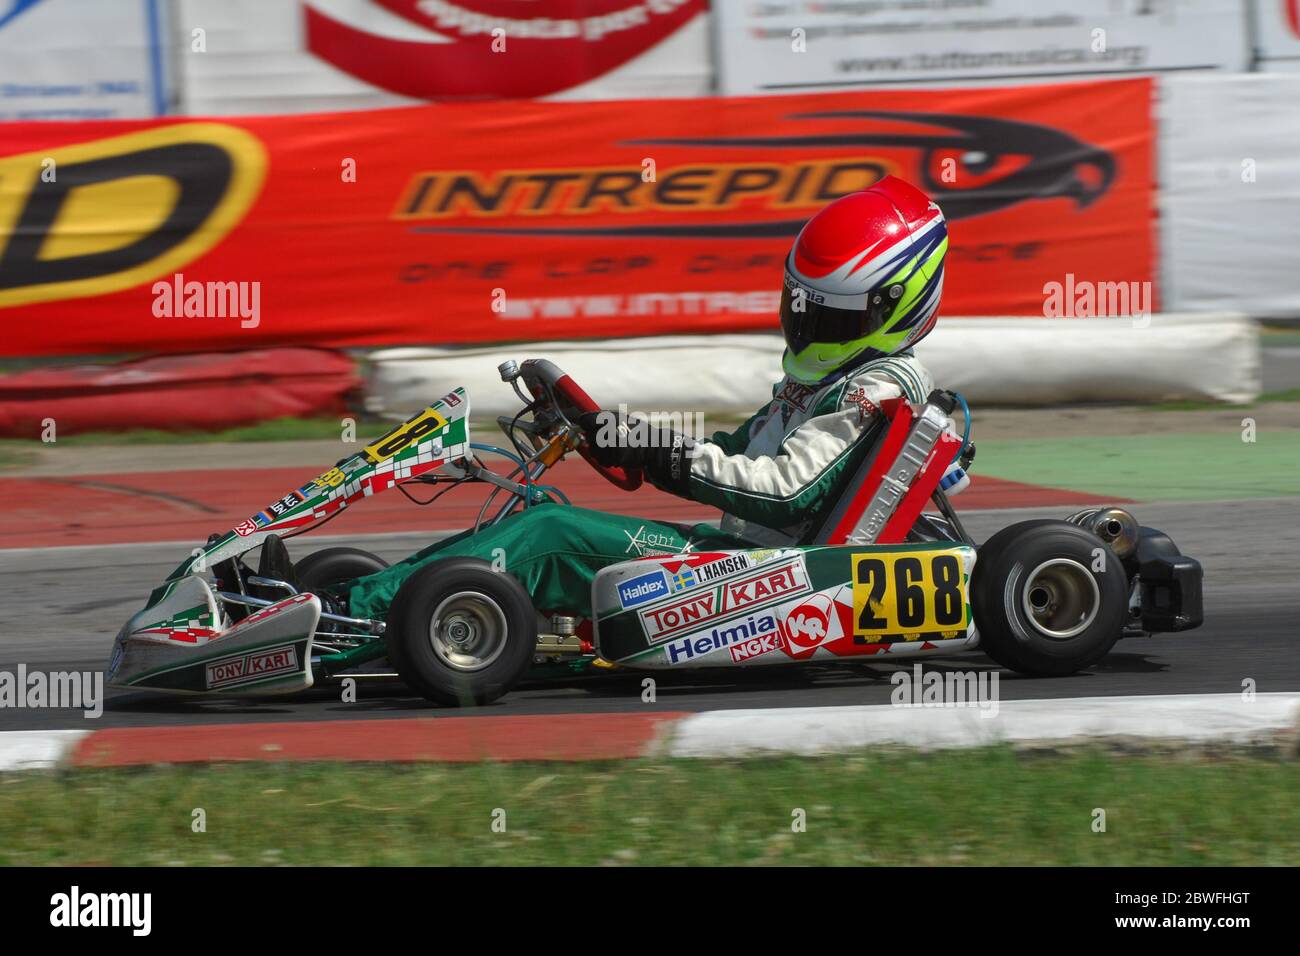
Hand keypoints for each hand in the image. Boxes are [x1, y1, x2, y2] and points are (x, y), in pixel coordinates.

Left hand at [577, 409, 695, 495]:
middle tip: (604, 442)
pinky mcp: (615, 457)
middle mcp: (609, 429)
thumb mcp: (622, 418)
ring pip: (593, 451)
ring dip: (599, 452)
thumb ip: (603, 420)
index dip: (585, 424)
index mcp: (610, 417)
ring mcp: (612, 444)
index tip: (586, 427)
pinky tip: (616, 458)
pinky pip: (602, 461)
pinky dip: (606, 461)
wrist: (654, 448)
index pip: (585, 420)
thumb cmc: (638, 432)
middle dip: (593, 441)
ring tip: (611, 450)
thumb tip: (582, 422)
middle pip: (589, 437)